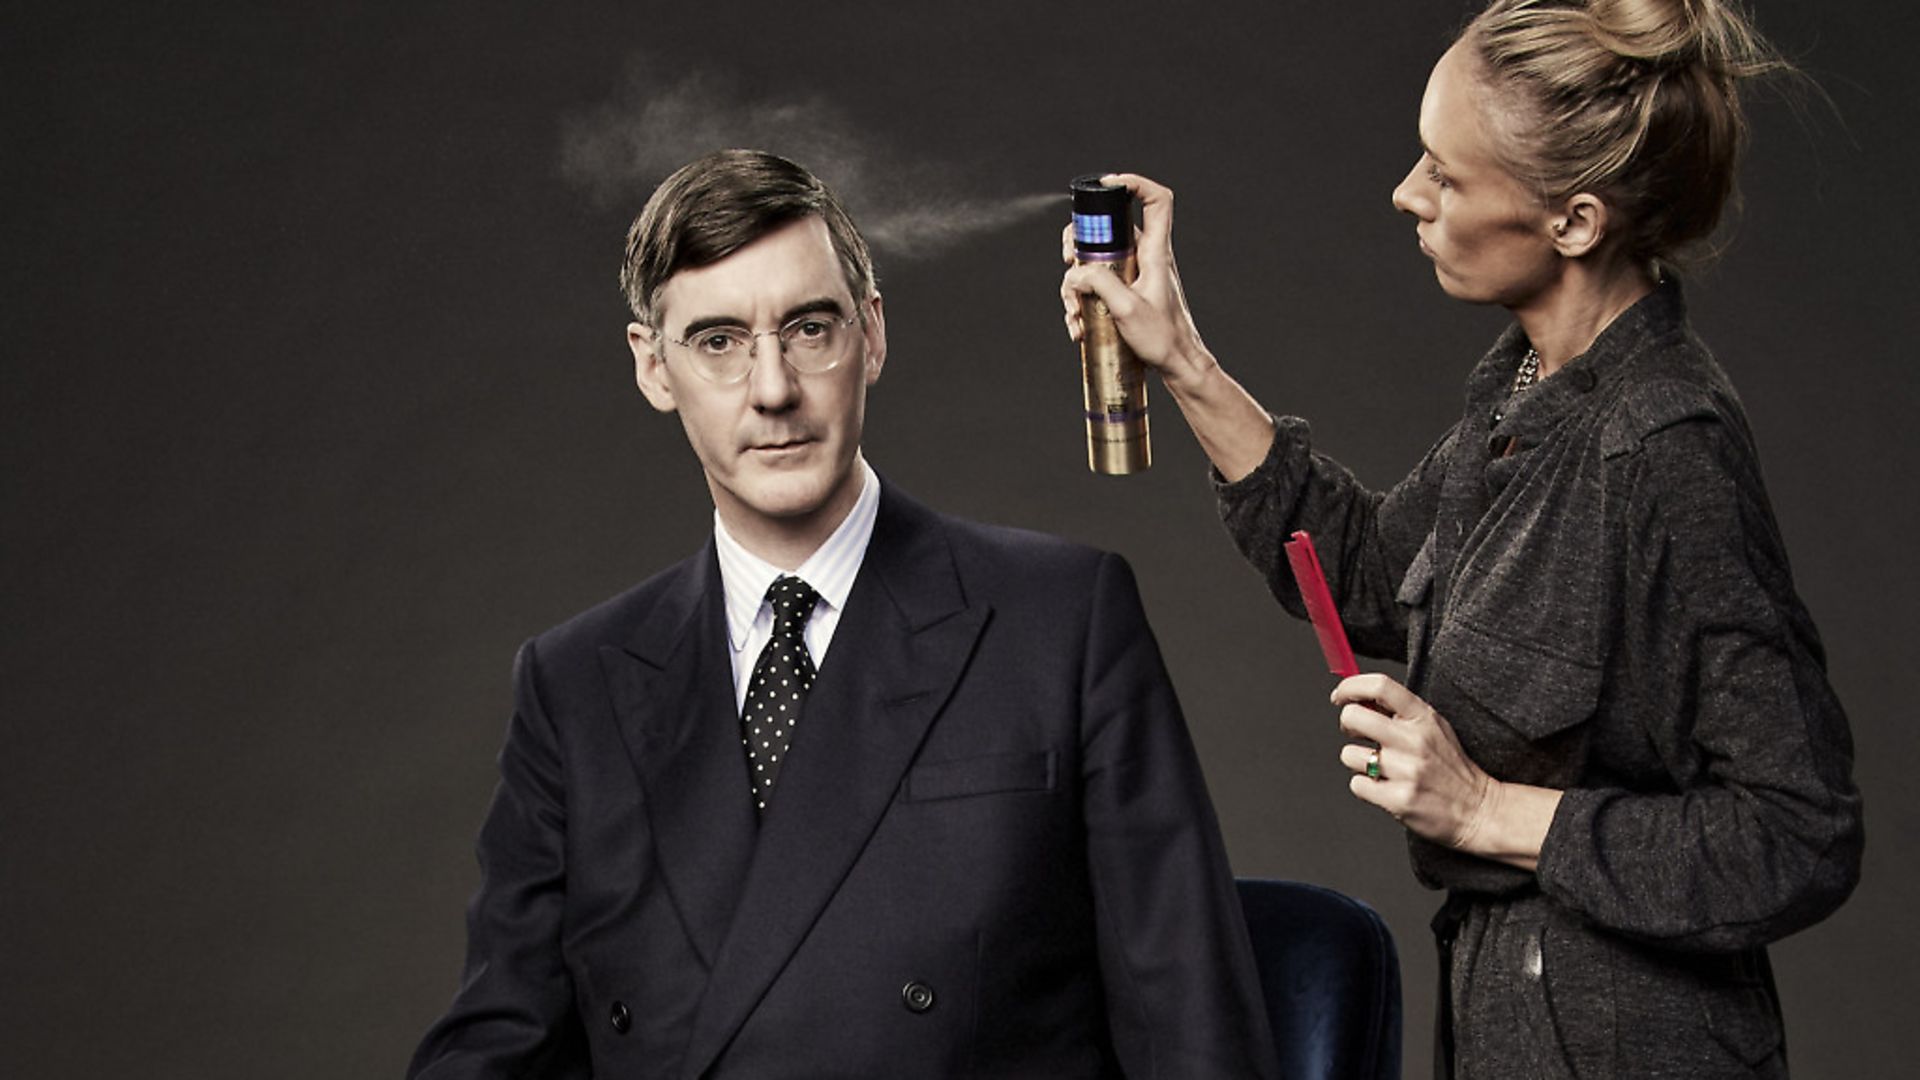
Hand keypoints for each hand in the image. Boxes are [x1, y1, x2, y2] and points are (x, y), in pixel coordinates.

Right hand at [1059, 173, 1218, 392]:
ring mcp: (1134, 275)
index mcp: (1155, 252)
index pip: (1156, 200)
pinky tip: (1078, 325)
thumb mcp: (1127, 309)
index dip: (1134, 183)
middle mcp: (1145, 257)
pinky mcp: (1126, 293)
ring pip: (1095, 260)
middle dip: (1079, 240)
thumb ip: (1100, 283)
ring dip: (1075, 284)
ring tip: (1074, 311)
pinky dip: (1082, 301)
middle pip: (1108, 228)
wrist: (1177, 364)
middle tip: (1069, 259)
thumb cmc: (1163, 338)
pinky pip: (1096, 285)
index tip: (1107, 185)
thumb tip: (1076, 273)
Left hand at [1332, 673, 1503, 852]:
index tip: (1340, 696)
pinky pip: (1357, 785)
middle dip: (1347, 725)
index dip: (1351, 687)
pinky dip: (1366, 787)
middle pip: (1353, 717)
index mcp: (1423, 717)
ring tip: (1381, 768)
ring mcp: (1406, 771)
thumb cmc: (1451, 767)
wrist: (1479, 809)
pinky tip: (1385, 787)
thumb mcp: (1434, 728)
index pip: (1380, 686)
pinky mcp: (1398, 800)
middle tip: (1357, 734)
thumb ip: (1400, 713)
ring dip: (1359, 762)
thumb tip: (1357, 699)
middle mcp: (1414, 740)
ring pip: (1349, 755)